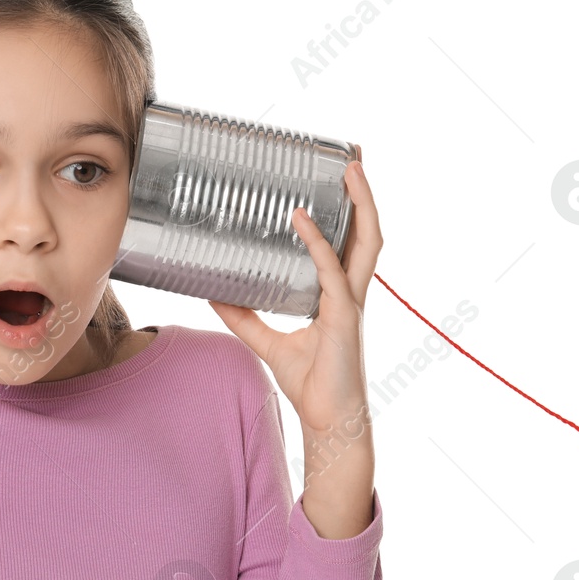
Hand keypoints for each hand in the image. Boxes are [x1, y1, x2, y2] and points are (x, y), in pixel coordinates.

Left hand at [208, 149, 382, 432]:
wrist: (328, 420)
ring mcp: (351, 303)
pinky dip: (317, 244)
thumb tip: (211, 292)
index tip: (338, 178)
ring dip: (361, 205)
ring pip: (366, 243)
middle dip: (364, 195)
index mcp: (339, 294)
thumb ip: (243, 315)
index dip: (347, 211)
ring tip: (349, 171)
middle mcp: (350, 292)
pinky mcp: (344, 317)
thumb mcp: (266, 341)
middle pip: (367, 232)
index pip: (349, 242)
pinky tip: (300, 221)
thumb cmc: (309, 384)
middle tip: (353, 160)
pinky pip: (331, 272)